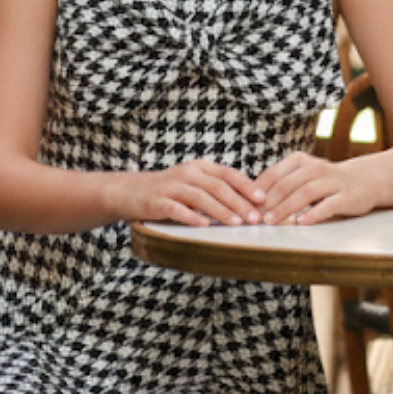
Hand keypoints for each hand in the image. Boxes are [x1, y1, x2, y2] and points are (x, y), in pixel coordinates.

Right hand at [115, 160, 266, 227]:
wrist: (129, 192)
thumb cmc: (168, 192)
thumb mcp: (193, 184)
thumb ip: (215, 190)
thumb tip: (248, 205)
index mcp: (199, 167)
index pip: (228, 174)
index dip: (246, 186)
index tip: (262, 199)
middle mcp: (187, 173)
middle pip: (218, 187)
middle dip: (239, 203)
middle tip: (254, 218)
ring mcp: (171, 187)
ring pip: (201, 197)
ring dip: (220, 211)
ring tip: (236, 223)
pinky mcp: (157, 201)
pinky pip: (177, 209)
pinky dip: (191, 217)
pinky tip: (204, 226)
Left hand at [254, 152, 382, 226]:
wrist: (365, 180)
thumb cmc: (326, 182)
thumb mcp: (303, 176)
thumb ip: (282, 183)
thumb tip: (252, 201)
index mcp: (301, 161)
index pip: (274, 174)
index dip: (258, 190)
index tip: (247, 205)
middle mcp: (316, 168)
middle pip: (286, 184)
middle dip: (268, 202)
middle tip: (256, 217)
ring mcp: (333, 182)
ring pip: (304, 193)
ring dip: (285, 208)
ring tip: (272, 221)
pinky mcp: (347, 196)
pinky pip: (328, 205)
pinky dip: (314, 213)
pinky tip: (302, 222)